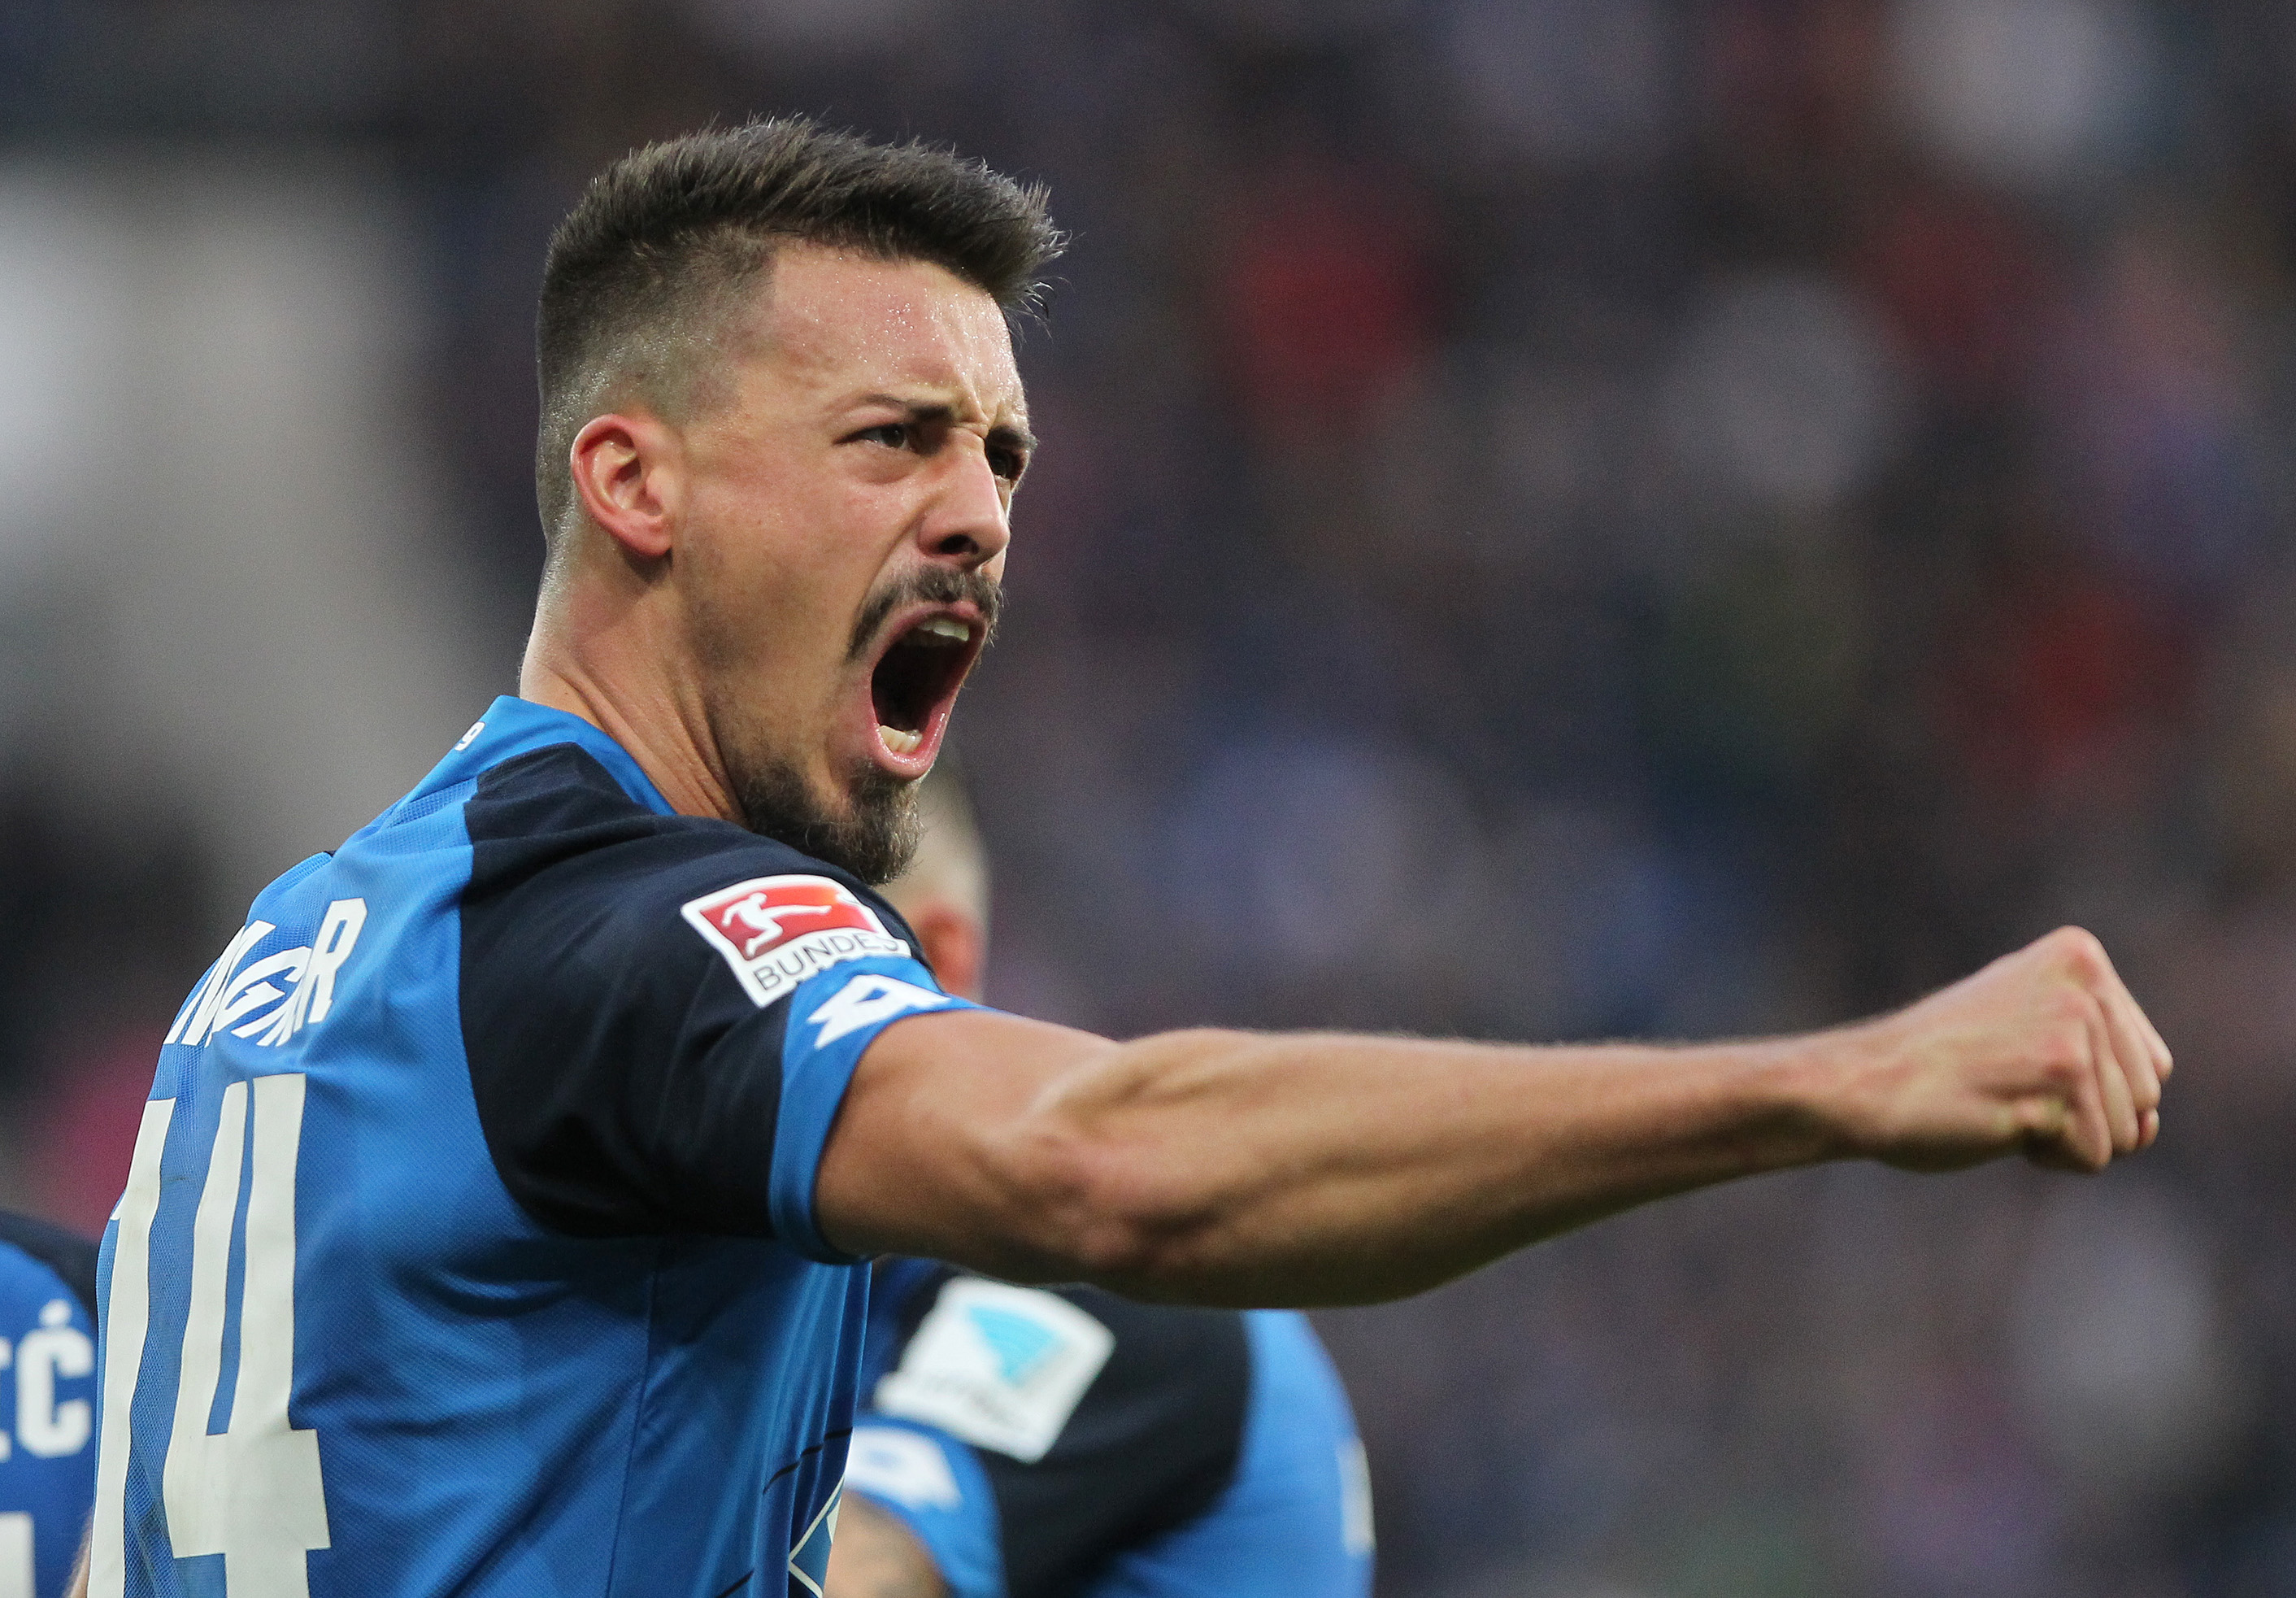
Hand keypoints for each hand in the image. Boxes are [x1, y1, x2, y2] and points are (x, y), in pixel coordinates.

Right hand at [1837, 927, 2170, 1173]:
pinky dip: (2045, 1157)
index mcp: (2080, 956)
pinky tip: (1993, 1119)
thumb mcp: (2029, 1031)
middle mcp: (2084, 984)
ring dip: (2063, 1137)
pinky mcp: (2058, 1080)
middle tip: (2004, 1082)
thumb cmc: (1941, 1066)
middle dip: (2082, 1115)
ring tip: (1999, 1098)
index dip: (2090, 1087)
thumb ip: (2106, 1066)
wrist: (1863, 1083)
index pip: (2150, 1063)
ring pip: (2126, 1134)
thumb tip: (2152, 1128)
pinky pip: (2092, 1158)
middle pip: (2146, 1099)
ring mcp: (2072, 1030)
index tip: (2017, 1061)